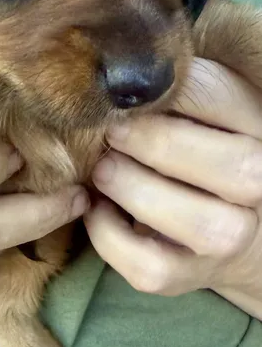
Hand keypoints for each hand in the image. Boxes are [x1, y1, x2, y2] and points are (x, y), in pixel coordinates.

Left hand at [86, 59, 261, 314]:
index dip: (163, 91)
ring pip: (194, 220)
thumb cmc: (202, 143)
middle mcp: (260, 184)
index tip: (130, 93)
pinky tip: (100, 208)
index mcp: (259, 125)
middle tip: (112, 132)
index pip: (214, 96)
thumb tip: (118, 71)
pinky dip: (109, 236)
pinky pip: (149, 266)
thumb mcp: (202, 104)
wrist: (234, 223)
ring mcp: (231, 237)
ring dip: (132, 188)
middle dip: (152, 142)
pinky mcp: (190, 275)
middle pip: (229, 165)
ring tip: (105, 169)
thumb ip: (177, 85)